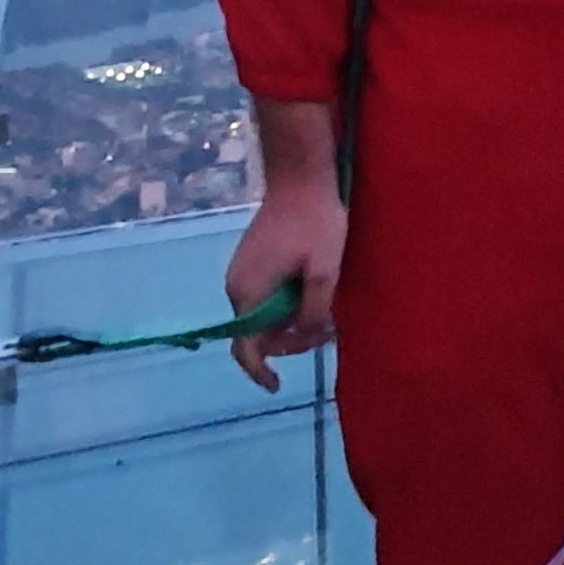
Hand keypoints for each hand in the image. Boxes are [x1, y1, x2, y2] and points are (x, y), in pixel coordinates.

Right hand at [223, 181, 344, 391]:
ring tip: (325, 313)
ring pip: (263, 315)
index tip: (276, 386)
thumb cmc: (315, 223)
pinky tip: (312, 294)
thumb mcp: (324, 271)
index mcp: (248, 293)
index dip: (259, 371)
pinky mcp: (251, 262)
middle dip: (290, 341)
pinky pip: (264, 297)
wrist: (300, 178)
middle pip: (257, 334)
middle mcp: (236, 287)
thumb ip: (313, 310)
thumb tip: (305, 336)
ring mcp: (241, 273)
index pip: (245, 348)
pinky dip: (286, 304)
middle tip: (327, 331)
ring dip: (291, 321)